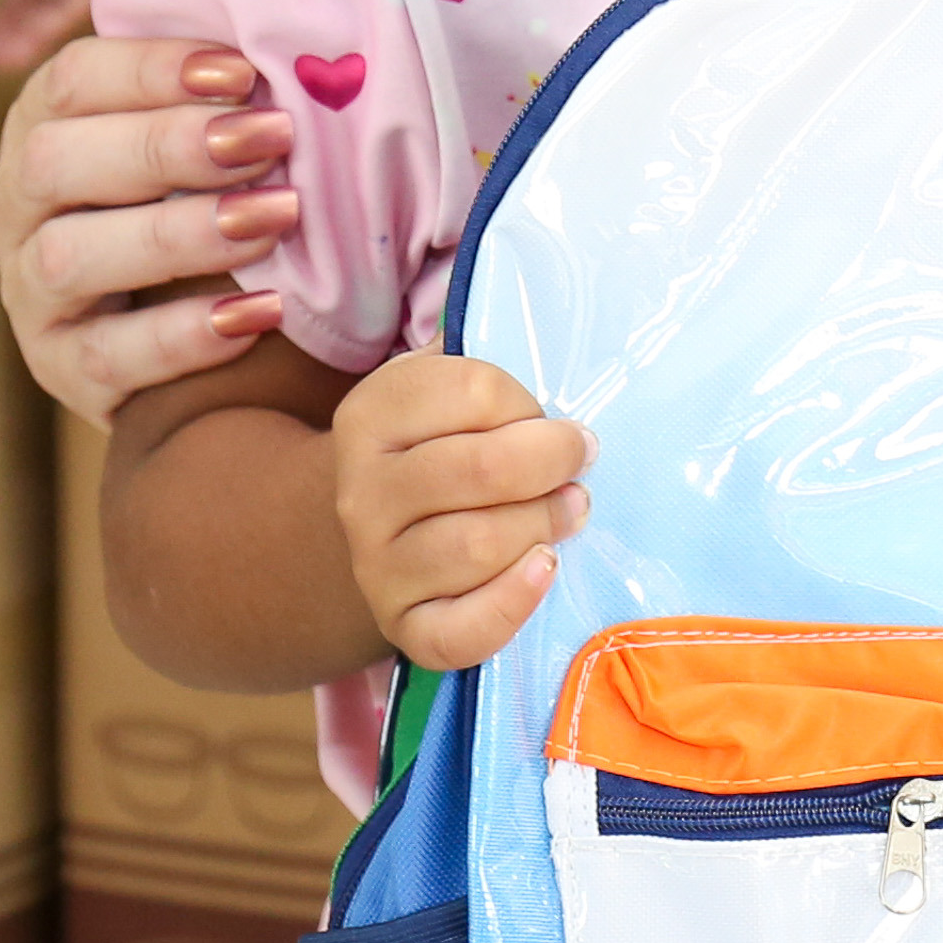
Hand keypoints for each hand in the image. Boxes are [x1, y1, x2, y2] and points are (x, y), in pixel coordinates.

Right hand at [0, 31, 304, 421]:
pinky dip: (186, 335)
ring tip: (276, 218)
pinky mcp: (59, 371)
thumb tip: (283, 44)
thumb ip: (215, 97)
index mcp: (40, 128)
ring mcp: (29, 295)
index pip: (71, 81)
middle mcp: (15, 210)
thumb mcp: (195, 144)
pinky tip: (262, 311)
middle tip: (271, 140)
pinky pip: (106, 357)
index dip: (151, 69)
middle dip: (165, 145)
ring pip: (68, 257)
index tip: (245, 73)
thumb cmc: (203, 206)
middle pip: (54, 161)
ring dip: (177, 233)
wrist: (195, 346)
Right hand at [333, 347, 588, 670]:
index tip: (548, 416)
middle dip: (551, 463)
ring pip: (475, 545)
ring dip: (543, 524)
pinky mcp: (404, 627)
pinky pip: (460, 630)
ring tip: (570, 510)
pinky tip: (544, 568)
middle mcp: (361, 492)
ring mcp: (377, 566)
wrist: (383, 529)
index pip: (472, 393)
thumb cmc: (439, 445)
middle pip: (478, 471)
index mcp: (371, 415)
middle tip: (582, 462)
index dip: (529, 405)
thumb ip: (481, 349)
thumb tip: (542, 311)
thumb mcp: (441, 386)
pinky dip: (512, 603)